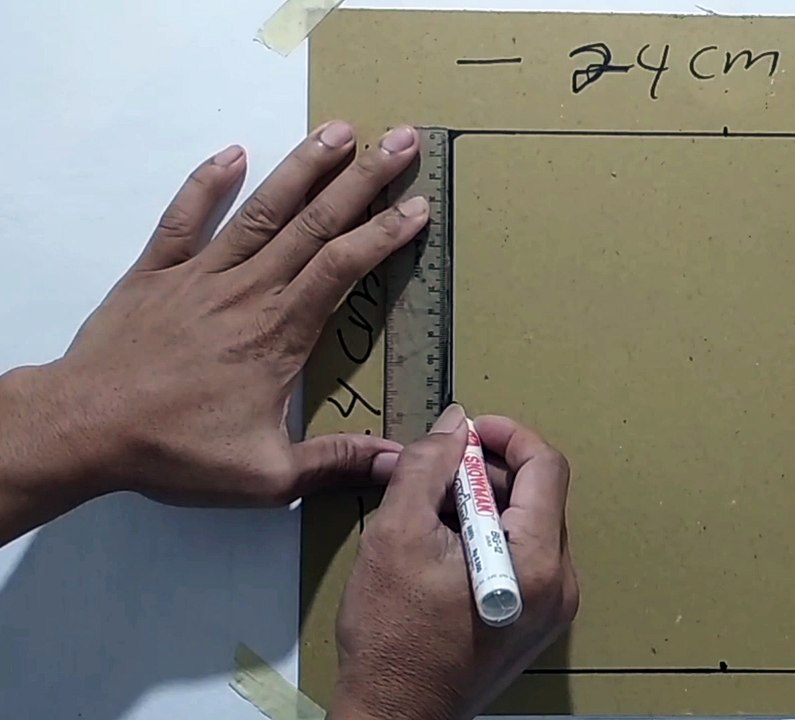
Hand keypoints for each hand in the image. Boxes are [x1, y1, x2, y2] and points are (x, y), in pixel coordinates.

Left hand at [47, 121, 427, 505]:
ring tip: (339, 130)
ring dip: (303, 167)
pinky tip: (235, 152)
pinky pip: (184, 217)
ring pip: (262, 210)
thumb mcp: (266, 475)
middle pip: (315, 223)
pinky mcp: (155, 272)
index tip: (421, 205)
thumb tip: (399, 460)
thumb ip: (334, 461)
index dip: (386, 233)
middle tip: (401, 140)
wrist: (83, 429)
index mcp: (280, 332)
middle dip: (364, 179)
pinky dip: (208, 182)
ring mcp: (200, 275)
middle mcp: (248, 291)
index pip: (344, 267)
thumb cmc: (175, 450)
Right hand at [331, 404, 578, 719]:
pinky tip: (444, 542)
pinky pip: (523, 555)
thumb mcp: (396, 533)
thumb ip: (427, 467)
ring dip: (485, 502)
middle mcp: (559, 584)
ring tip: (431, 506)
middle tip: (436, 468)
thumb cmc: (392, 636)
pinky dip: (488, 534)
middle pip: (539, 495)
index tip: (467, 431)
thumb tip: (454, 425)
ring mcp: (552, 606)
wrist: (394, 714)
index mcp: (537, 561)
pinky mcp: (534, 619)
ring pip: (529, 524)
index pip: (547, 467)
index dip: (508, 435)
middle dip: (488, 470)